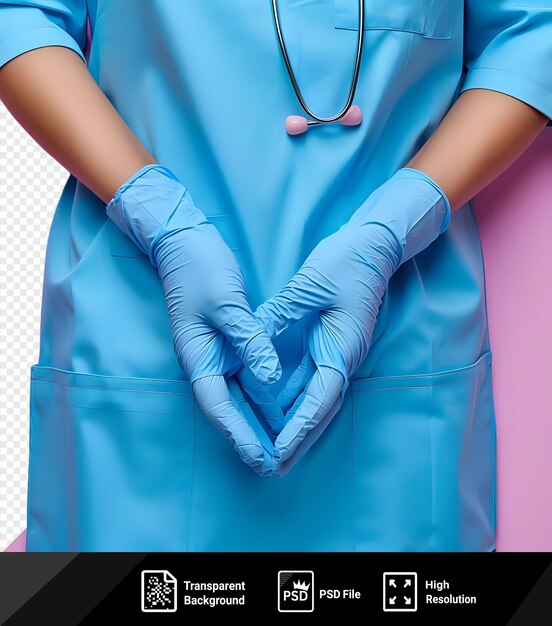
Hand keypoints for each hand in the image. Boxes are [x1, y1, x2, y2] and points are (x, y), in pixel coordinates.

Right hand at [106, 164, 281, 475]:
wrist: (186, 241)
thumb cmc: (201, 269)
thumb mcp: (227, 304)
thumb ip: (249, 341)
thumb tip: (270, 378)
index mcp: (198, 356)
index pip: (218, 406)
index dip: (239, 434)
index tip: (259, 458)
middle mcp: (206, 361)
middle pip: (229, 408)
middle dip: (249, 437)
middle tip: (274, 465)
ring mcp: (216, 353)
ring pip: (238, 395)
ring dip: (257, 420)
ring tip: (280, 445)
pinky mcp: (228, 342)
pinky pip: (246, 375)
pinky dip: (261, 394)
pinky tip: (279, 405)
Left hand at [255, 168, 449, 475]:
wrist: (373, 246)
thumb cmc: (346, 261)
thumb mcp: (309, 285)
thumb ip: (283, 316)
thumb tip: (257, 344)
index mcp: (341, 347)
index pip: (320, 398)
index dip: (300, 428)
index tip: (280, 452)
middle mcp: (341, 357)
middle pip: (319, 409)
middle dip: (298, 440)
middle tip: (273, 467)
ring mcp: (336, 353)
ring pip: (315, 399)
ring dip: (296, 426)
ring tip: (274, 453)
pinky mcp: (329, 345)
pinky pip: (310, 380)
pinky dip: (295, 401)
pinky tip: (277, 414)